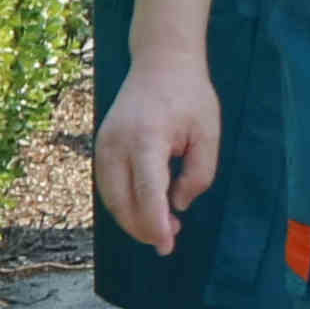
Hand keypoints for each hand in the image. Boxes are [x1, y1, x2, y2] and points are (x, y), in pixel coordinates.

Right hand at [96, 51, 220, 256]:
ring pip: (110, 198)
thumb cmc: (190, 97)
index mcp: (146, 139)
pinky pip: (107, 185)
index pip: (147, 193)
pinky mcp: (100, 146)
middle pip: (122, 202)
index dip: (155, 224)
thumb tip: (177, 205)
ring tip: (162, 228)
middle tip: (170, 241)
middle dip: (143, 228)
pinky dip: (124, 203)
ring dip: (132, 219)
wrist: (160, 63)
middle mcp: (116, 145)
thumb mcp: (208, 133)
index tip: (167, 245)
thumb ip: (198, 174)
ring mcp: (103, 145)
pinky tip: (147, 209)